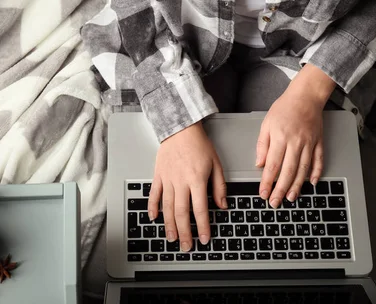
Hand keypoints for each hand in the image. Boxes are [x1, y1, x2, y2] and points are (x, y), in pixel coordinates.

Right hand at [148, 122, 226, 251]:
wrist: (180, 129)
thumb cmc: (199, 144)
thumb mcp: (216, 164)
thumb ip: (219, 186)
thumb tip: (222, 205)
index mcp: (197, 180)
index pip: (201, 209)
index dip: (203, 226)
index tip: (204, 238)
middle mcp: (181, 182)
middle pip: (182, 213)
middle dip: (185, 232)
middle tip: (186, 246)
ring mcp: (168, 180)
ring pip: (168, 208)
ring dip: (169, 225)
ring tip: (171, 238)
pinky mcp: (158, 176)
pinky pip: (154, 195)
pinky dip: (153, 208)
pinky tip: (154, 218)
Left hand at [256, 64, 335, 206]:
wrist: (306, 96)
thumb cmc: (284, 108)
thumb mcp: (266, 124)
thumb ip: (262, 145)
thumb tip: (260, 164)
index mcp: (280, 137)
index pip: (272, 165)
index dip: (267, 182)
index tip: (263, 193)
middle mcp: (296, 142)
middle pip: (288, 171)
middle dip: (280, 189)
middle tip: (275, 202)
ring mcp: (309, 143)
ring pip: (303, 169)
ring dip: (297, 186)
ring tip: (291, 198)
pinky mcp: (319, 142)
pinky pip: (319, 160)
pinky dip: (317, 173)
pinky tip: (312, 183)